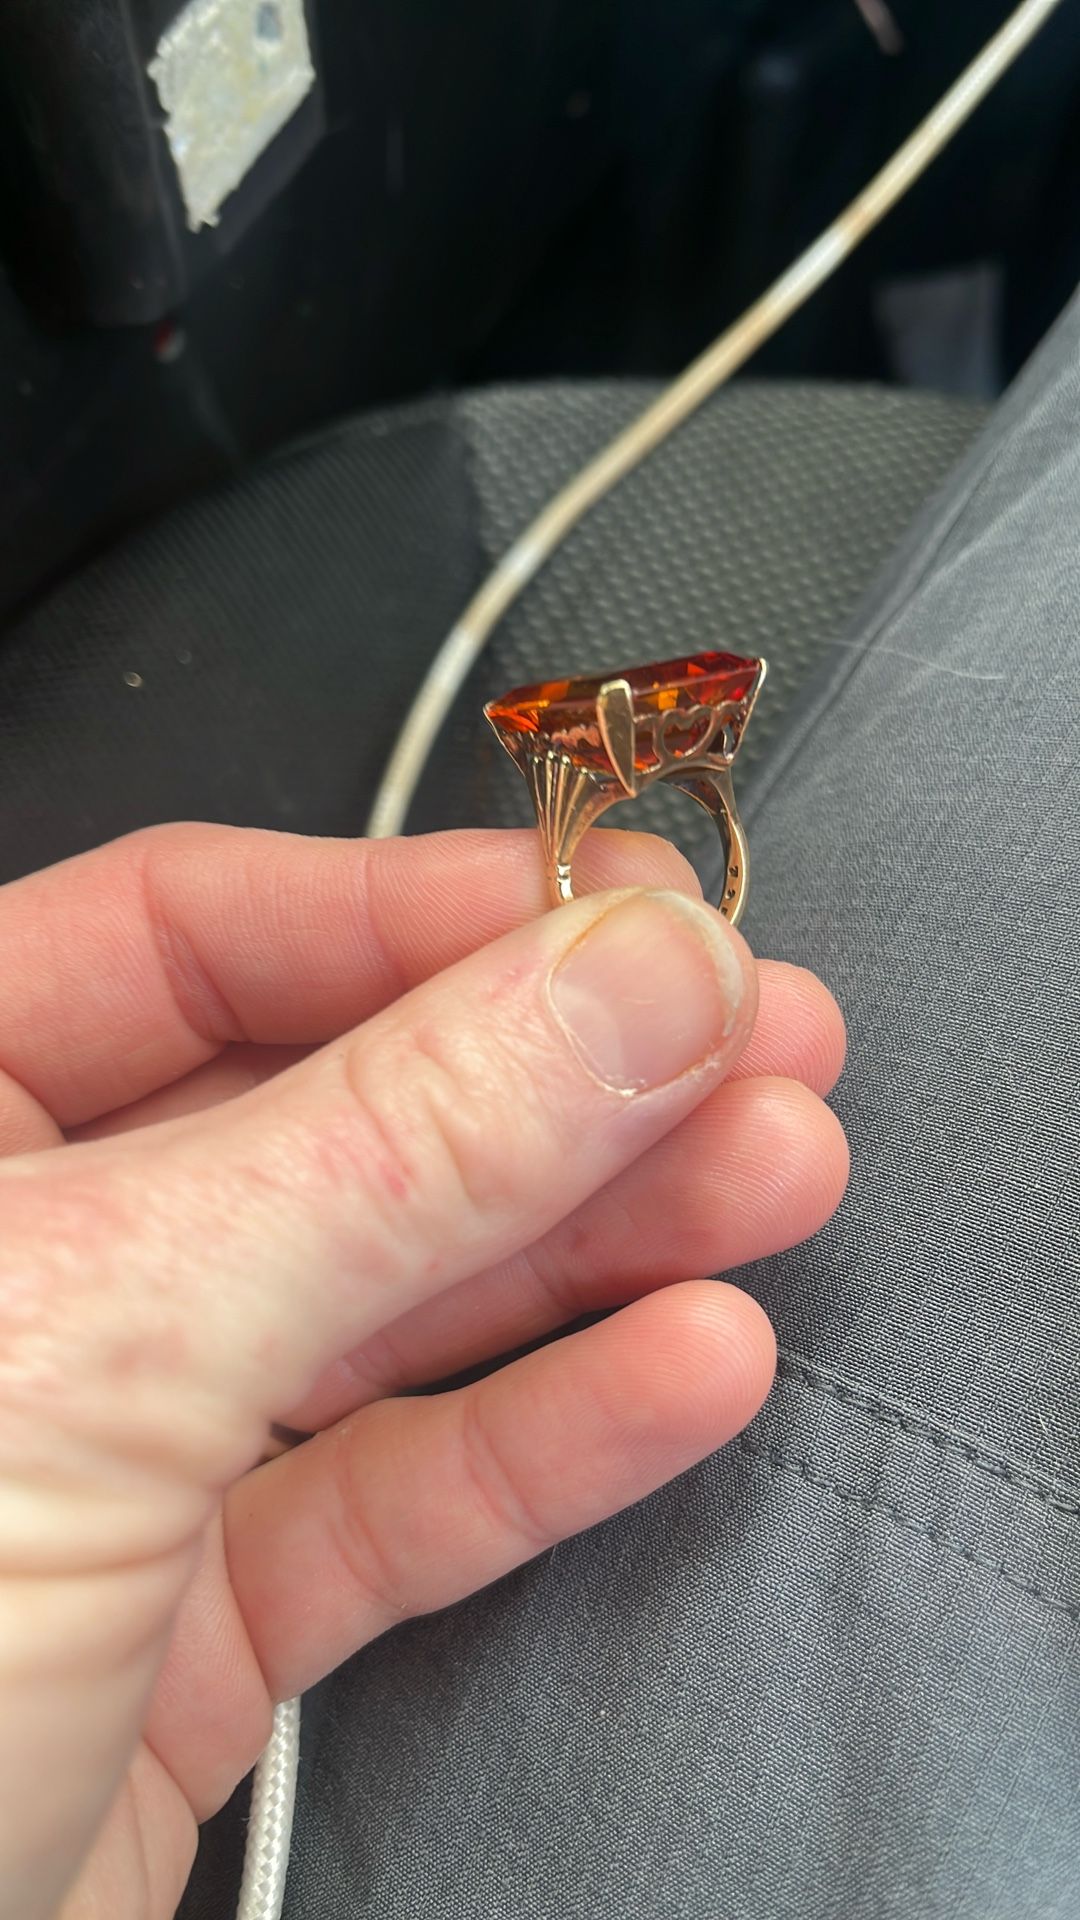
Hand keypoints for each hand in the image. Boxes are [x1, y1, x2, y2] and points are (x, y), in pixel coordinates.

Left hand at [0, 824, 847, 1919]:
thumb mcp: (104, 1339)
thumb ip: (392, 1150)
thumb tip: (627, 982)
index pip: (190, 932)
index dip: (425, 911)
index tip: (630, 916)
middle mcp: (16, 1264)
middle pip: (322, 1108)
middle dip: (557, 1078)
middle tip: (752, 1038)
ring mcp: (104, 1448)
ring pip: (383, 1299)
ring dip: (594, 1241)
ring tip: (772, 1176)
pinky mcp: (185, 1628)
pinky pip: (390, 1493)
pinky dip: (547, 1433)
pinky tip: (688, 1363)